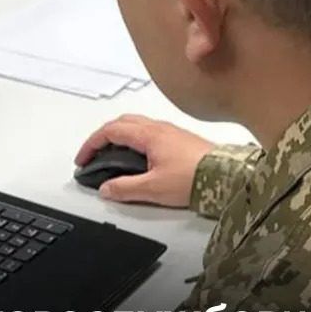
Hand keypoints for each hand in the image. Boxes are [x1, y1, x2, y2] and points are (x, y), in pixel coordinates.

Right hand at [75, 115, 215, 206]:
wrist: (227, 176)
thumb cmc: (194, 178)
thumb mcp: (153, 188)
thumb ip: (125, 188)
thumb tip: (106, 189)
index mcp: (149, 135)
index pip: (110, 131)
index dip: (91, 144)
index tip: (83, 159)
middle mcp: (159, 128)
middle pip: (122, 122)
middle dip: (103, 137)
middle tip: (95, 155)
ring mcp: (172, 132)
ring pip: (137, 125)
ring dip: (120, 137)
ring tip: (114, 157)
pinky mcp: (181, 140)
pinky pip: (151, 132)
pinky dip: (136, 140)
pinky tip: (139, 158)